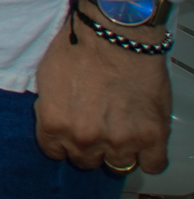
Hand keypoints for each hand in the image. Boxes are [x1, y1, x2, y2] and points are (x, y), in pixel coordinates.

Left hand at [35, 4, 170, 173]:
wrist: (114, 33)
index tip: (72, 133)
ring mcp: (119, 140)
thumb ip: (51, 109)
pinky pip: (152, 164)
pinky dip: (149, 155)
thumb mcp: (46, 78)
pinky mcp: (151, 136)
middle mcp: (84, 138)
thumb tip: (57, 122)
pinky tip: (144, 142)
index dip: (64, 141)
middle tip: (98, 126)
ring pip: (117, 164)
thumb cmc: (79, 46)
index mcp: (54, 123)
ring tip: (121, 129)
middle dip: (90, 145)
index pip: (55, 151)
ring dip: (119, 150)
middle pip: (85, 160)